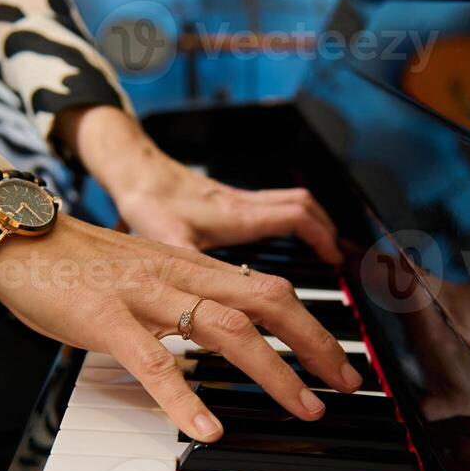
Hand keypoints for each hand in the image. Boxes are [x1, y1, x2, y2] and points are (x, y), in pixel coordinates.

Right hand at [0, 208, 362, 441]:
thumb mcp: (144, 275)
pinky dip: (183, 397)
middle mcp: (178, 274)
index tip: (342, 360)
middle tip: (348, 384)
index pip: (269, 288)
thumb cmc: (75, 262)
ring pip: (226, 327)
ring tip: (303, 407)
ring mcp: (143, 294)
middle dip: (315, 343)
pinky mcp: (104, 318)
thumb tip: (224, 334)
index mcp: (189, 266)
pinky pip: (153, 361)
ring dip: (273, 370)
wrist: (14, 234)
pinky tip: (207, 427)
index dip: (314, 322)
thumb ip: (183, 299)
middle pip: (266, 301)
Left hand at [58, 105, 342, 263]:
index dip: (322, 239)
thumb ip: (192, 265)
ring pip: (291, 202)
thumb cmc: (148, 201)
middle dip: (329, 232)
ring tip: (324, 251)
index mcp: (239, 215)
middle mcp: (245, 204)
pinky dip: (290, 221)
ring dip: (313, 223)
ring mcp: (238, 200)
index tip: (336, 264)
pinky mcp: (227, 201)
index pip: (297, 218)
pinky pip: (273, 205)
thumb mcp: (168, 239)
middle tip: (337, 258)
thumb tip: (208, 299)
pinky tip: (279, 243)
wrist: (132, 171)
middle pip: (304, 208)